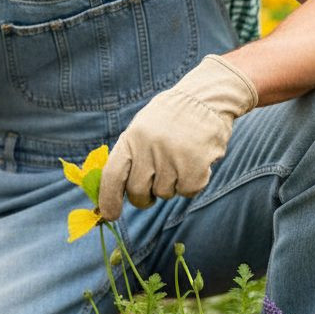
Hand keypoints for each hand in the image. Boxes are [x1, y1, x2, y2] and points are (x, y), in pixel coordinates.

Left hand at [98, 55, 257, 220]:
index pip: (112, 175)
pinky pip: (188, 192)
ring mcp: (172, 157)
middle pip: (138, 192)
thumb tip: (112, 193)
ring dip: (172, 184)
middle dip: (144, 197)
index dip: (108, 199)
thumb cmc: (171, 118)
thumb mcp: (143, 128)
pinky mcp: (195, 166)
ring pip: (165, 193)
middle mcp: (149, 148)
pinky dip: (192, 183)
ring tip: (180, 159)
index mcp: (131, 138)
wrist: (206, 98)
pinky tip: (196, 162)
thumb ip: (130, 156)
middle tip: (154, 187)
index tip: (109, 215)